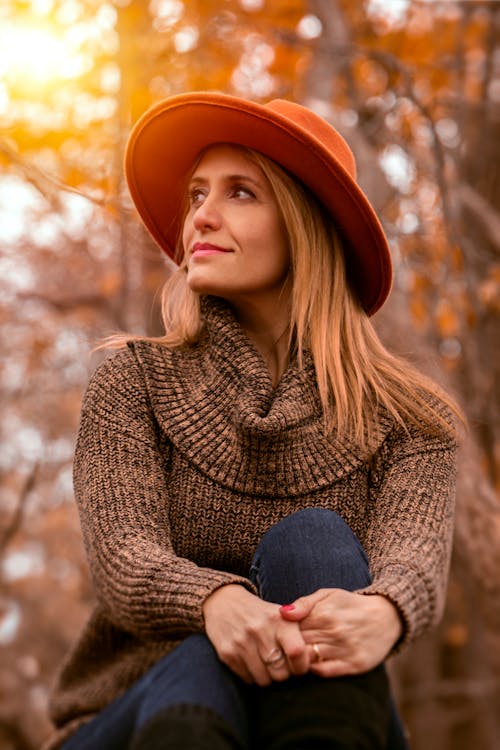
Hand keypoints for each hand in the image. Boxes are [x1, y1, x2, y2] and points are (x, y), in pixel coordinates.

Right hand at [202, 584, 310, 685]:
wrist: (224, 602)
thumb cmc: (261, 614)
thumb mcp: (282, 615)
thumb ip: (299, 634)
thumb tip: (314, 660)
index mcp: (279, 619)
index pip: (297, 652)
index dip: (301, 665)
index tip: (298, 664)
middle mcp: (260, 630)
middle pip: (281, 673)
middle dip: (284, 673)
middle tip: (280, 664)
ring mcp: (242, 642)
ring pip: (264, 680)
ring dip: (267, 677)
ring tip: (265, 663)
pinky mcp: (227, 653)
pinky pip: (247, 679)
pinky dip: (252, 676)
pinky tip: (251, 661)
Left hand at [279, 589, 402, 676]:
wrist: (386, 616)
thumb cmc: (350, 604)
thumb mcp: (328, 595)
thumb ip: (304, 603)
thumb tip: (282, 613)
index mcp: (324, 613)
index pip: (291, 629)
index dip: (283, 633)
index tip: (280, 634)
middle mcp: (335, 632)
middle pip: (298, 645)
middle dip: (288, 648)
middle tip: (283, 648)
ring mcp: (345, 649)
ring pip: (309, 660)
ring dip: (298, 660)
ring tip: (296, 656)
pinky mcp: (355, 664)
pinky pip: (325, 672)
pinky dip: (314, 669)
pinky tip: (313, 663)